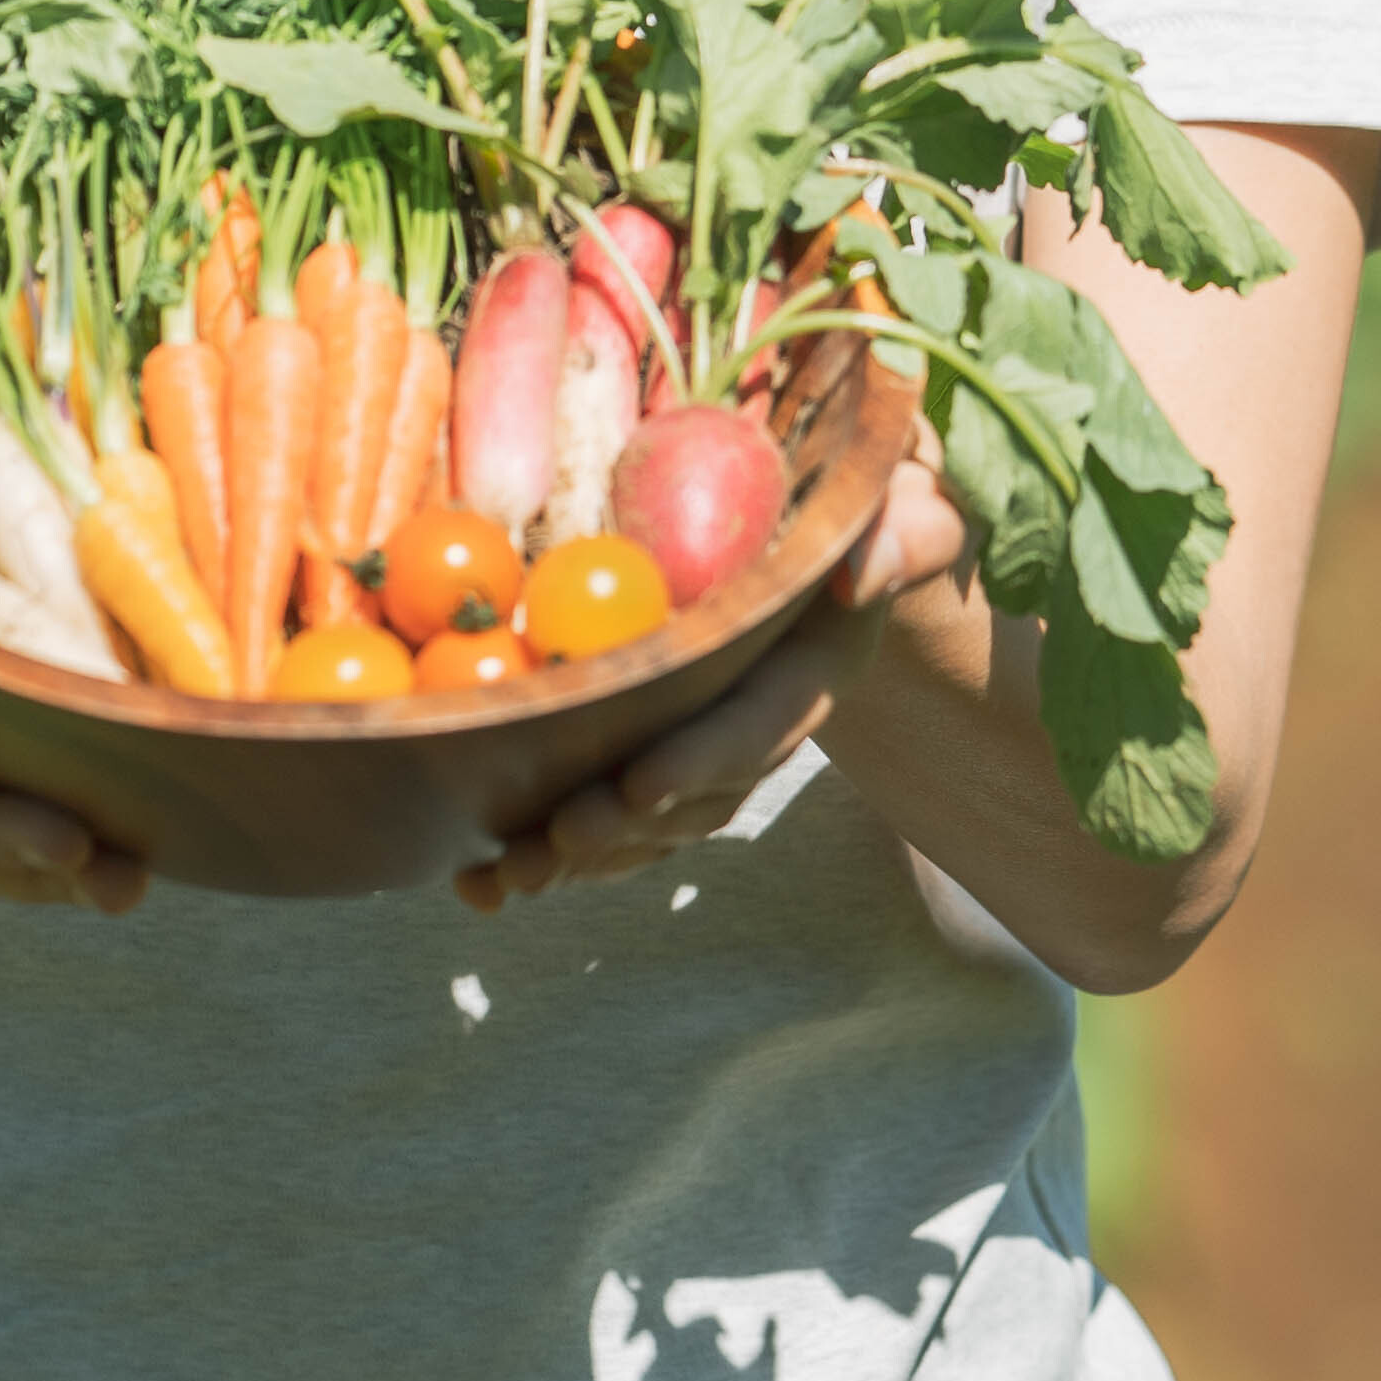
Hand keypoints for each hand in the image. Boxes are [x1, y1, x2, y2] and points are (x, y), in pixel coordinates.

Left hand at [456, 431, 970, 912]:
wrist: (833, 540)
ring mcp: (704, 751)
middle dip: (624, 826)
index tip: (641, 782)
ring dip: (576, 857)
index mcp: (814, 671)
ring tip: (505, 874)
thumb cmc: (861, 502)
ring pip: (643, 823)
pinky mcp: (654, 752)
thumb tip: (862, 572)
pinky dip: (546, 853)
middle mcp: (761, 727)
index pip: (762, 724)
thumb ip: (906, 529)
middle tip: (554, 838)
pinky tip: (473, 882)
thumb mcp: (906, 498)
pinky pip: (605, 814)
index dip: (705, 758)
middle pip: (692, 795)